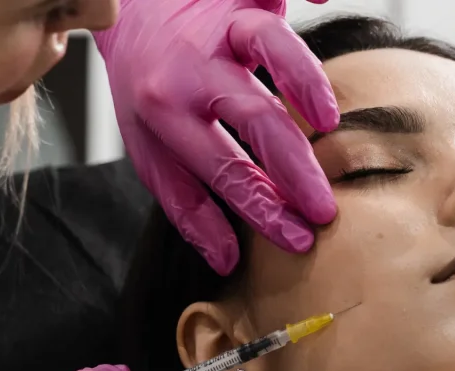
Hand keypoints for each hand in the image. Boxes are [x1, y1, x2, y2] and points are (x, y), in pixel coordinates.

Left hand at [95, 0, 339, 274]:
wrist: (125, 7)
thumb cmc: (146, 86)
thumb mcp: (150, 149)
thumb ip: (188, 205)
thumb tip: (225, 261)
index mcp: (168, 112)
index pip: (225, 171)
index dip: (264, 209)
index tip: (300, 240)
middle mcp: (194, 68)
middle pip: (253, 118)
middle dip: (293, 168)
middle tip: (326, 207)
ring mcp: (222, 25)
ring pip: (269, 46)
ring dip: (303, 81)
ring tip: (329, 120)